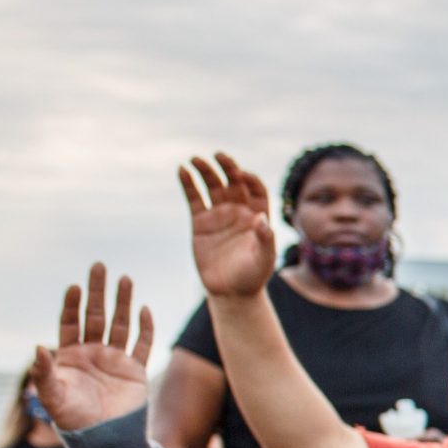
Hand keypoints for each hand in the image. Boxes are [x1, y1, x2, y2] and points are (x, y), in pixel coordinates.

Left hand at [33, 265, 155, 435]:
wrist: (105, 440)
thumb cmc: (74, 420)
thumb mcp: (52, 395)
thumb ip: (44, 371)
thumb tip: (38, 347)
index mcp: (71, 356)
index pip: (71, 322)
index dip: (72, 305)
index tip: (74, 288)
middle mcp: (93, 353)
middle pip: (96, 315)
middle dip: (97, 291)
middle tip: (98, 266)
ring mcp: (116, 360)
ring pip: (120, 324)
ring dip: (123, 302)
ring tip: (125, 279)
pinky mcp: (136, 370)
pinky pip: (143, 344)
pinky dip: (145, 327)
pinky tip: (144, 310)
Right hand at [180, 154, 279, 299]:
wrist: (230, 291)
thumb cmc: (252, 276)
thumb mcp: (264, 259)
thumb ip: (265, 239)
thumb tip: (261, 219)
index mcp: (259, 216)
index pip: (256, 189)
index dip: (250, 179)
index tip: (242, 175)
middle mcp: (239, 211)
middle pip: (234, 182)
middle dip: (228, 167)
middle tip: (219, 155)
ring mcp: (219, 214)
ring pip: (212, 186)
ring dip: (205, 171)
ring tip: (195, 159)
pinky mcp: (200, 221)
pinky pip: (194, 198)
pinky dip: (188, 183)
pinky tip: (182, 170)